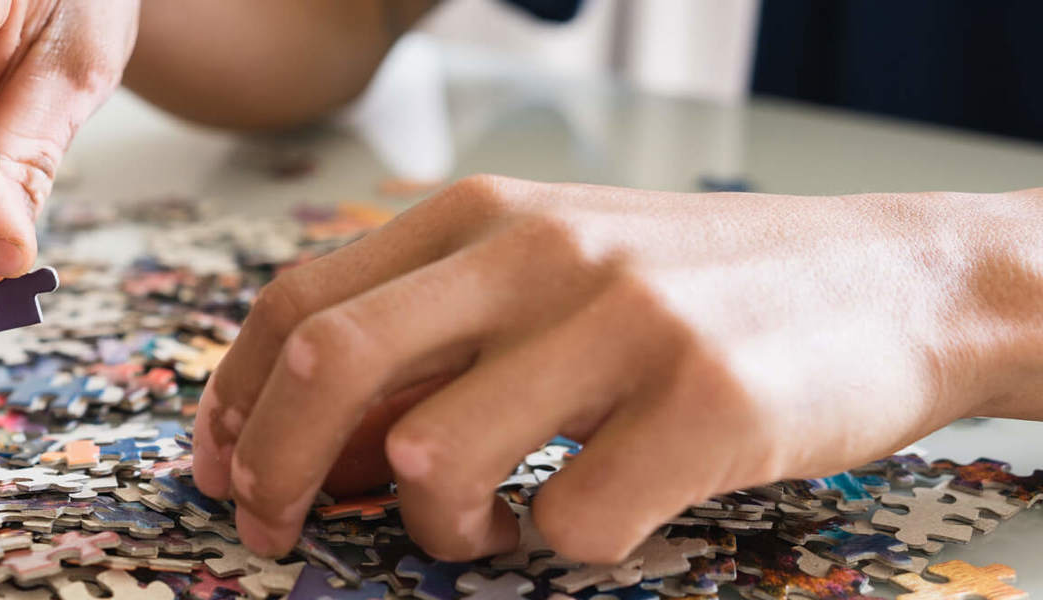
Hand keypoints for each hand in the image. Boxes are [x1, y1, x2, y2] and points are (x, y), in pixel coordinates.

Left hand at [193, 176, 1042, 562]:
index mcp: (482, 213)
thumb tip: (310, 446)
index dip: (237, 401)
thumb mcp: (552, 269)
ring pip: (435, 461)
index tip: (222, 471)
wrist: (902, 279)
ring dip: (434, 531)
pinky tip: (586, 522)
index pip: (300, 303)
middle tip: (279, 531)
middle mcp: (539, 251)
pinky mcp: (708, 405)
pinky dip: (558, 550)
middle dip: (277, 469)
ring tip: (485, 530)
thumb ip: (433, 330)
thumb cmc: (697, 289)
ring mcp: (624, 323)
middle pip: (334, 366)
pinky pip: (571, 524)